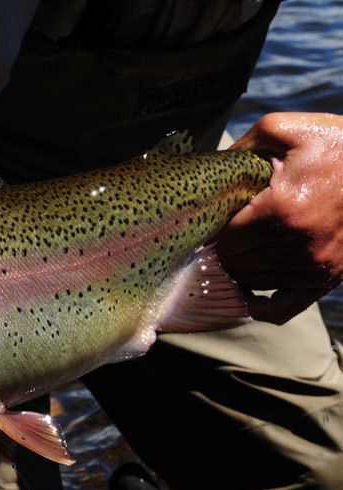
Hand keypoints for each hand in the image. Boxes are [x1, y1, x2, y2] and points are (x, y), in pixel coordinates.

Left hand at [218, 112, 342, 323]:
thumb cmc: (336, 144)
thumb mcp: (284, 130)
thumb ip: (240, 149)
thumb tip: (208, 172)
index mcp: (281, 209)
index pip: (224, 237)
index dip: (211, 226)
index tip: (211, 215)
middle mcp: (298, 245)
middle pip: (233, 262)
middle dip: (220, 247)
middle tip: (220, 231)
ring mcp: (315, 267)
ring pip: (250, 283)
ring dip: (236, 269)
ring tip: (234, 249)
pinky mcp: (328, 278)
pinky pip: (282, 309)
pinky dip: (260, 305)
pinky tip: (247, 292)